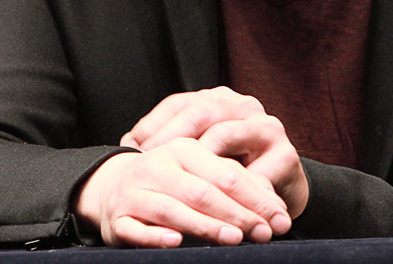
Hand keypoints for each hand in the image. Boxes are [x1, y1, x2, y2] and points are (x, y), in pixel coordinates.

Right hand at [73, 142, 289, 247]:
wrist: (112, 186)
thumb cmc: (172, 181)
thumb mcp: (202, 173)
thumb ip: (237, 184)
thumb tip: (276, 207)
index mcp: (184, 150)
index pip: (227, 174)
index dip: (256, 198)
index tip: (279, 219)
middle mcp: (159, 166)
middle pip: (202, 192)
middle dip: (237, 214)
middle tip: (263, 233)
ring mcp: (135, 192)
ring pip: (172, 209)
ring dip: (204, 225)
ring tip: (233, 238)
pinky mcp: (117, 218)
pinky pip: (135, 229)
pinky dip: (155, 236)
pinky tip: (176, 242)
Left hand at [121, 87, 309, 219]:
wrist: (279, 190)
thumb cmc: (231, 169)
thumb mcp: (201, 151)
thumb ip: (173, 142)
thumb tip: (126, 144)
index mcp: (220, 99)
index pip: (180, 104)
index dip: (152, 125)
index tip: (127, 150)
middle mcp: (244, 106)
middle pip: (200, 113)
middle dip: (169, 139)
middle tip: (146, 164)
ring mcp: (267, 127)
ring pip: (224, 135)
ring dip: (195, 161)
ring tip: (172, 178)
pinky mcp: (286, 155)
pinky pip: (252, 172)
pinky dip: (230, 189)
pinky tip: (211, 204)